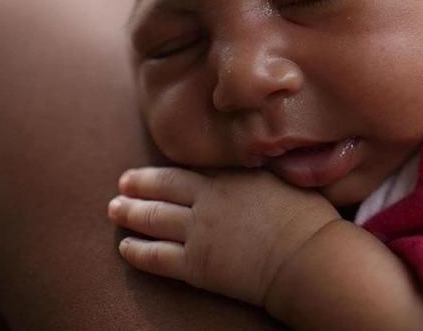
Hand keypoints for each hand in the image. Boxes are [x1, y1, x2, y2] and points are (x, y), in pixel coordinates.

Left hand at [107, 166, 339, 306]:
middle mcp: (208, 200)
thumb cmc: (307, 219)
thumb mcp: (286, 179)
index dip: (164, 171)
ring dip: (129, 213)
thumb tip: (261, 156)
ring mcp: (199, 232)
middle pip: (163, 188)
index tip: (148, 170)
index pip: (188, 170)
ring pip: (152, 218)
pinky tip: (126, 247)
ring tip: (115, 209)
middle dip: (138, 185)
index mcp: (230, 177)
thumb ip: (264, 169)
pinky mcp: (196, 265)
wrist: (306, 257)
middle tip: (122, 183)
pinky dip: (137, 250)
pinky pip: (156, 256)